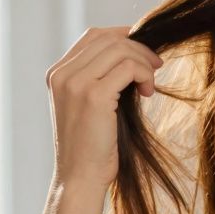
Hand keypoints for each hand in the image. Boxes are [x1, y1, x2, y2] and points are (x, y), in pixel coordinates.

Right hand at [44, 26, 162, 189]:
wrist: (80, 177)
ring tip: (150, 85)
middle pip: (108, 38)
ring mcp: (75, 83)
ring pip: (120, 49)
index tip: (143, 52)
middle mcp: (62, 74)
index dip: (123, 36)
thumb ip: (100, 77)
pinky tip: (147, 93)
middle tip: (156, 66)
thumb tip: (133, 53)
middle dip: (138, 48)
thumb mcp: (89, 105)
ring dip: (144, 62)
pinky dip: (145, 75)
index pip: (93, 36)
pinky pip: (129, 67)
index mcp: (58, 74)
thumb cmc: (92, 146)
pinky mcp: (93, 95)